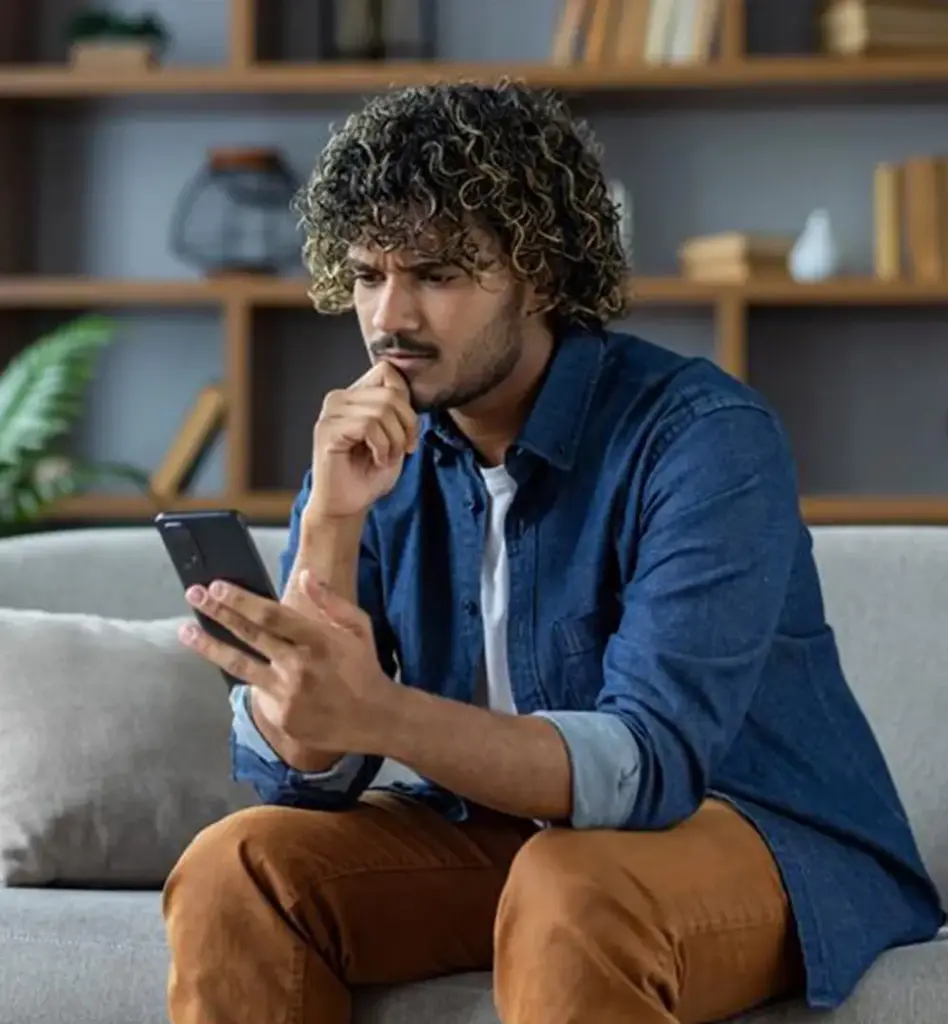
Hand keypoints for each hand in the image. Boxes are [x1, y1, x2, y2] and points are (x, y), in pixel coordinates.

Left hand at [178, 572, 396, 758]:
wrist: (376, 719)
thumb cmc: (365, 667)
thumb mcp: (359, 627)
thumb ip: (331, 602)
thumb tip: (305, 576)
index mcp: (319, 641)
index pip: (271, 616)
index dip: (241, 600)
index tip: (217, 586)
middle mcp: (298, 667)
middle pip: (249, 635)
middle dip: (217, 612)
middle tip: (194, 594)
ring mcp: (287, 694)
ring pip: (240, 665)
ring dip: (209, 646)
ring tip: (186, 631)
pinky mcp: (280, 716)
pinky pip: (257, 691)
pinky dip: (247, 676)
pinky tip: (234, 664)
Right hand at [309, 361, 418, 518]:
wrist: (347, 505)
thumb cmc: (369, 473)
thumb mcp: (394, 435)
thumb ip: (398, 409)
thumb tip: (407, 389)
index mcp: (354, 395)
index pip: (388, 372)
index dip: (406, 402)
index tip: (409, 432)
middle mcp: (338, 398)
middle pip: (390, 393)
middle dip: (407, 425)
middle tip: (404, 450)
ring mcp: (330, 413)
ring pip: (382, 410)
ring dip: (395, 440)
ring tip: (387, 458)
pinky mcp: (327, 430)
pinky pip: (369, 425)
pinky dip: (382, 447)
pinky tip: (377, 461)